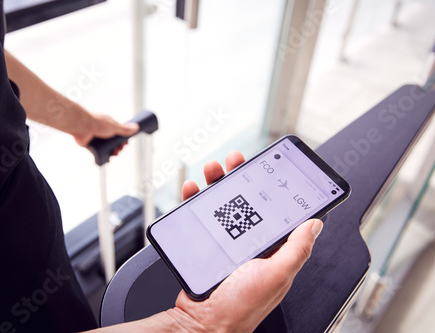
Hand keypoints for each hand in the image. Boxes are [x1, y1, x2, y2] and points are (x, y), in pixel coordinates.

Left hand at [73, 114, 138, 154]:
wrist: (81, 126)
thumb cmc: (97, 123)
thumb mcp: (114, 127)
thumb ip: (125, 129)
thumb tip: (136, 128)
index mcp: (109, 125)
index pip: (119, 133)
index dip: (123, 140)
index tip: (126, 144)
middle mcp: (103, 131)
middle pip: (113, 142)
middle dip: (118, 147)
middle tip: (119, 150)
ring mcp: (96, 139)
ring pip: (106, 148)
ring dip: (111, 152)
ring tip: (114, 154)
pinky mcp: (90, 145)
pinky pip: (97, 153)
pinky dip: (102, 157)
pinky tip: (106, 160)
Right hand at [90, 151, 321, 332]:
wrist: (200, 324)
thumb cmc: (239, 307)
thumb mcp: (274, 276)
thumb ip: (296, 250)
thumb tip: (315, 224)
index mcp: (271, 249)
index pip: (276, 210)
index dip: (272, 187)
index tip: (268, 168)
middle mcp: (249, 243)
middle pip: (246, 200)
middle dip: (240, 176)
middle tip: (235, 161)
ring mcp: (225, 243)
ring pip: (222, 203)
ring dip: (217, 182)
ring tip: (212, 171)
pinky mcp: (205, 245)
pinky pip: (200, 217)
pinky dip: (195, 200)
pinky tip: (193, 192)